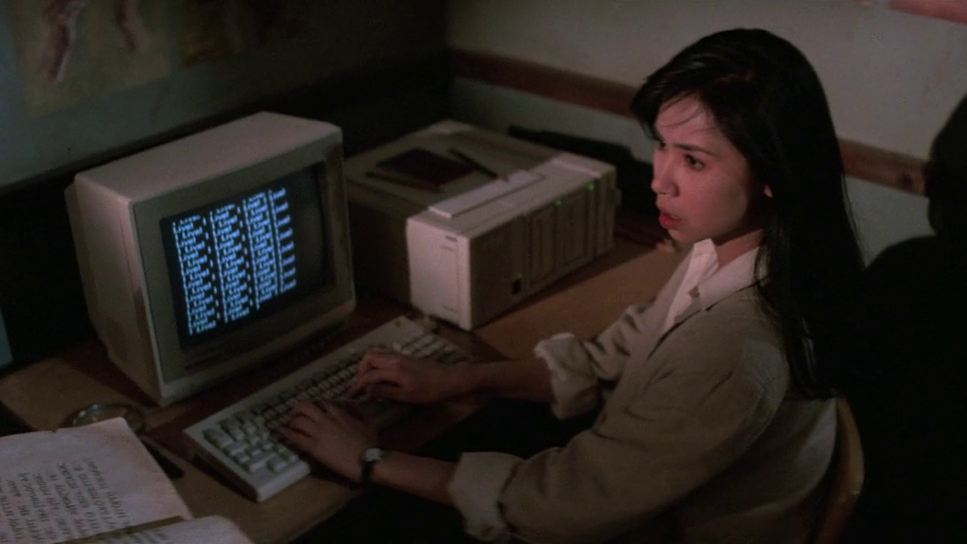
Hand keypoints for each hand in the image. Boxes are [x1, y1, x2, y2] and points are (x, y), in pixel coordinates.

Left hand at [280, 401, 376, 481]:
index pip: (320, 403)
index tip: (310, 410)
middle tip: (294, 414)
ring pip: (298, 420)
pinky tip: (282, 432)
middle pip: (305, 407)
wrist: (367, 460)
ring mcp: (318, 432)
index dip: (313, 406)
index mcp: (338, 412)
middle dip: (297, 409)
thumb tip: (347, 402)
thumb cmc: (369, 442)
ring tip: (288, 425)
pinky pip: (296, 437)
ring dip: (291, 421)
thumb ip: (356, 409)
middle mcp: (325, 419)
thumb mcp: (367, 420)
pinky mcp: (313, 447)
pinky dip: (287, 433)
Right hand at [347, 348, 464, 403]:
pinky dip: (376, 361)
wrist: (449, 379)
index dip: (357, 385)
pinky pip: (384, 354)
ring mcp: (400, 355)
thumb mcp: (406, 396)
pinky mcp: (405, 356)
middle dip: (360, 371)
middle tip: (360, 386)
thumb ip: (385, 391)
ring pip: (376, 353)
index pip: (369, 375)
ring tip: (368, 379)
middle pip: (369, 358)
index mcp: (393, 369)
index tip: (350, 395)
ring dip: (368, 364)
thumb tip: (368, 389)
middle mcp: (394, 358)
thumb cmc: (429, 390)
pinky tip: (379, 373)